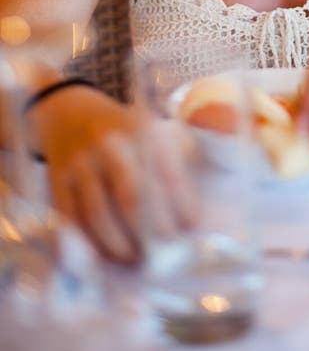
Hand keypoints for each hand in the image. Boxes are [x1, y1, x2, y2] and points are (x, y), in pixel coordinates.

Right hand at [31, 87, 197, 262]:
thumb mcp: (147, 127)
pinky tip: (99, 256)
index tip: (191, 229)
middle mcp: (110, 143)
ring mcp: (80, 161)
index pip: (166, 172)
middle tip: (163, 255)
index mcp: (141, 129)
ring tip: (133, 259)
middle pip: (131, 195)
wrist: (67, 110)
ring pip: (97, 212)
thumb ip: (168, 159)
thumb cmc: (119, 128)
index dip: (181, 204)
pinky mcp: (56, 178)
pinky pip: (69, 217)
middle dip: (149, 230)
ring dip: (117, 242)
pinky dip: (84, 241)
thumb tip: (190, 214)